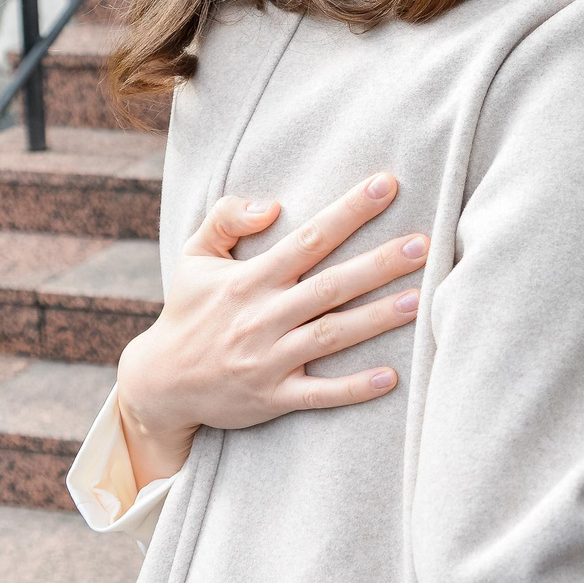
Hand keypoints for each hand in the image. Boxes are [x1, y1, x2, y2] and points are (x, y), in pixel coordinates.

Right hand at [115, 176, 423, 484]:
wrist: (158, 383)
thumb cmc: (187, 311)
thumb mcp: (194, 256)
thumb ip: (227, 217)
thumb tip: (274, 205)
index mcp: (250, 280)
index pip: (308, 238)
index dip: (349, 211)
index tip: (387, 185)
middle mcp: (263, 317)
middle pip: (331, 285)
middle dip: (379, 264)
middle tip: (424, 244)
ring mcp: (269, 359)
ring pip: (331, 335)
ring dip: (377, 318)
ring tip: (420, 300)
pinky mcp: (273, 397)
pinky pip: (320, 394)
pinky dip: (354, 387)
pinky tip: (392, 376)